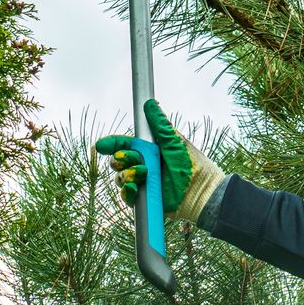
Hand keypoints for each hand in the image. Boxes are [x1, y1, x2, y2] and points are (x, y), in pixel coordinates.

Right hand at [94, 99, 224, 222]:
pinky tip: (135, 188)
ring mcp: (143, 183)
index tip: (101, 145)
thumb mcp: (175, 142)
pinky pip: (127, 197)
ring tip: (142, 173)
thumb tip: (150, 104)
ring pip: (120, 179)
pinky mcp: (145, 200)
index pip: (124, 145)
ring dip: (127, 175)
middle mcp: (143, 166)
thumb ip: (160, 124)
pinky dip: (128, 192)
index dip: (111, 144)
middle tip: (132, 159)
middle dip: (120, 160)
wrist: (202, 191)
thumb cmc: (193, 165)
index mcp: (149, 151)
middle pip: (118, 162)